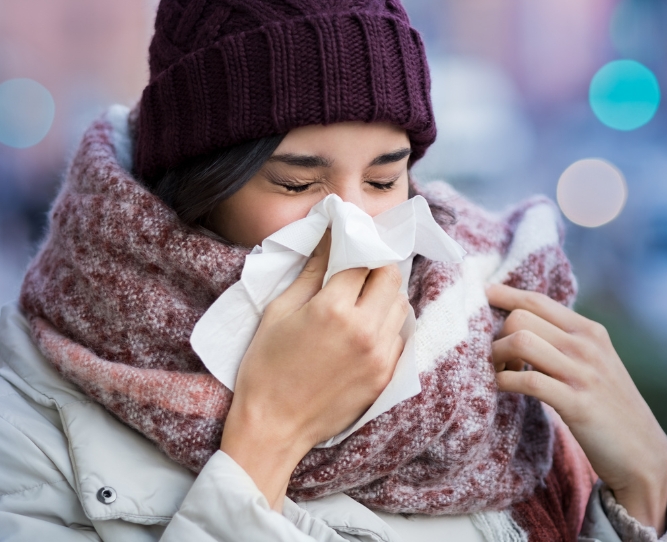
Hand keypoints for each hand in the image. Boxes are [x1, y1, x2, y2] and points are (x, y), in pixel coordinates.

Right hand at [220, 232, 409, 509]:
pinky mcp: (385, 376)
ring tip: (361, 302)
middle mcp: (365, 329)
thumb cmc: (266, 368)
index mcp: (334, 308)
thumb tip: (328, 239)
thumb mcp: (279, 311)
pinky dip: (387, 327)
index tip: (348, 245)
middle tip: (357, 273)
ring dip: (385, 296)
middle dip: (375, 268)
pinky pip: (399, 337)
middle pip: (390, 278)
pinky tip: (364, 331)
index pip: (362, 260)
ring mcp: (380, 355)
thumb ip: (310, 273)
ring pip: (401, 306)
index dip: (355, 248)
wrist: (274, 427)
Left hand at [487, 283, 666, 534]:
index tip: (482, 294)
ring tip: (499, 373)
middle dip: (497, 335)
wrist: (642, 452)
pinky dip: (504, 382)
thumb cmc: (608, 407)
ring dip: (496, 357)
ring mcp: (583, 373)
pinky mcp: (577, 404)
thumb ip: (565, 341)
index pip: (537, 299)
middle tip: (497, 359)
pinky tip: (502, 388)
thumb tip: (521, 322)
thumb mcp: (593, 363)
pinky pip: (527, 380)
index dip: (504, 295)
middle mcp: (586, 345)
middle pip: (520, 318)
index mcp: (589, 331)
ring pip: (520, 341)